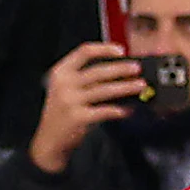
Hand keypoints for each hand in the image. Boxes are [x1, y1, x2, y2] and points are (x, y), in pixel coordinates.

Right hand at [33, 42, 142, 172]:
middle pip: (98, 70)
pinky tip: (128, 110)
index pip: (84, 52)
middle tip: (137, 68)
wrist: (50, 140)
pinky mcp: (78, 117)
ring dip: (125, 87)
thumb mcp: (66, 89)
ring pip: (104, 90)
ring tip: (140, 85)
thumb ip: (85, 78)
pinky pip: (104, 111)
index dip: (104, 49)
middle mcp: (64, 84)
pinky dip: (119, 110)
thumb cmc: (62, 112)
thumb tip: (118, 71)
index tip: (121, 50)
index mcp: (61, 72)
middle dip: (121, 68)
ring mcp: (70, 101)